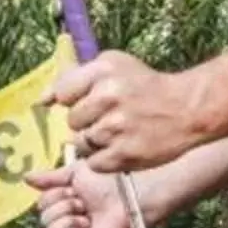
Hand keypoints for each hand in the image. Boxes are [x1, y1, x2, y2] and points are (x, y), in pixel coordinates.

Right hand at [30, 162, 133, 227]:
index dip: (52, 197)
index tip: (72, 189)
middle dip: (60, 208)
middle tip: (81, 203)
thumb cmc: (109, 182)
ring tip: (84, 216)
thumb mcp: (74, 173)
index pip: (42, 206)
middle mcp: (70, 221)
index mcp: (66, 204)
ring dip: (64, 221)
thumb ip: (50, 178)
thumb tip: (26, 178)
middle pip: (43, 220)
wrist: (128, 195)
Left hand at [51, 52, 214, 172]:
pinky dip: (104, 159)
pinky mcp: (125, 153)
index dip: (75, 100)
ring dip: (96, 141)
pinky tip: (122, 146)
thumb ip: (74, 78)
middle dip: (87, 121)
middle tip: (113, 116)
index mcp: (103, 71)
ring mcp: (116, 127)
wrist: (187, 109)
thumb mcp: (112, 65)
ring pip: (82, 142)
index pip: (63, 93)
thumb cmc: (145, 86)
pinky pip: (94, 162)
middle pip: (72, 121)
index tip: (93, 100)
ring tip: (120, 132)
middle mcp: (108, 96)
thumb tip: (41, 101)